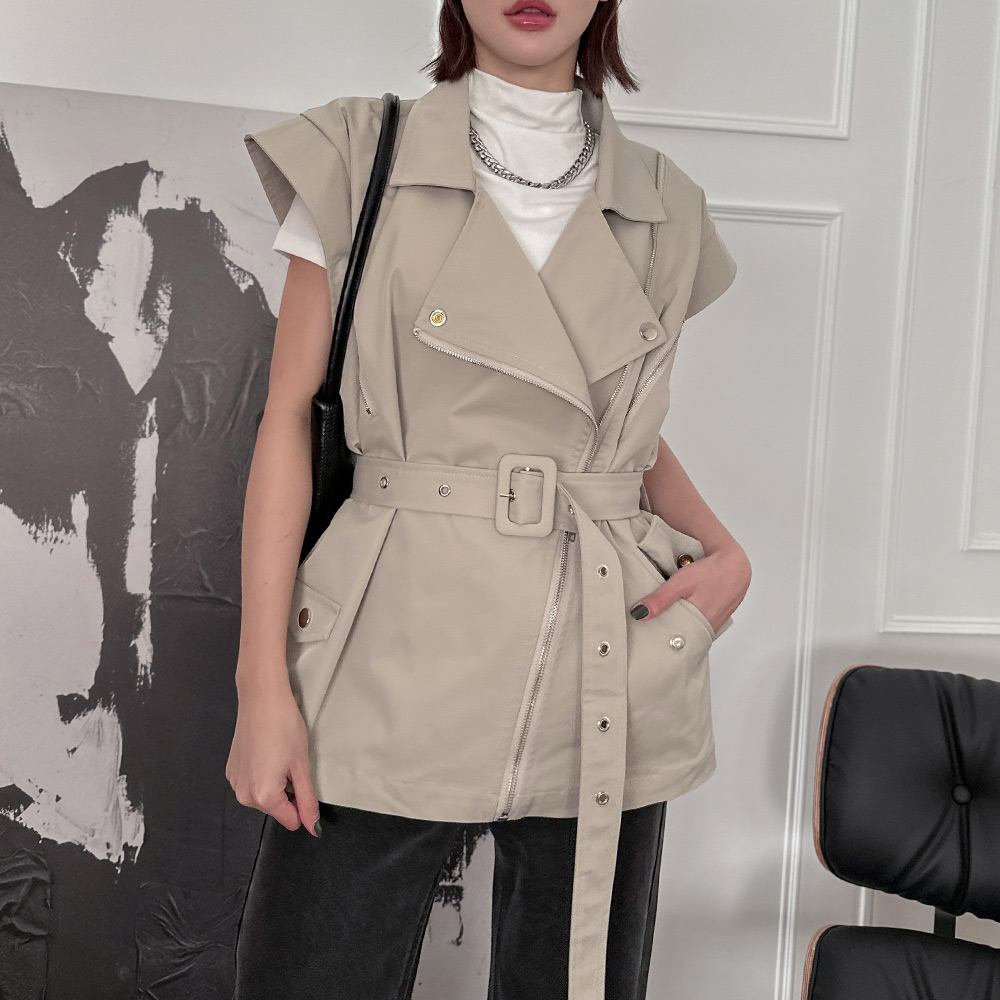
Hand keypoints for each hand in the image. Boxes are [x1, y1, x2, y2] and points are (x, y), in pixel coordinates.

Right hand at [226, 669, 321, 835]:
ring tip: (278, 754)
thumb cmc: (285, 727)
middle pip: (276, 809)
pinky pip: (252, 783)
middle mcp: (243, 795)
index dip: (302, 804)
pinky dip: (262, 774)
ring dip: (275, 783)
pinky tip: (266, 751)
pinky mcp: (230, 770)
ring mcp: (234, 783)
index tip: (303, 779)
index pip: (290, 820)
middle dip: (287, 792)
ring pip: (264, 796)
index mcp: (263, 796)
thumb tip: (313, 829)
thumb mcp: (302, 766)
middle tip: (290, 762)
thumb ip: (307, 801)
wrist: (261, 698)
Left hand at [630, 541, 750, 635]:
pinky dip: (689, 622)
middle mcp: (708, 628)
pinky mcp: (717, 618)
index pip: (674, 644)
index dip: (659, 643)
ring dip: (678, 629)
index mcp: (699, 624)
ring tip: (661, 625)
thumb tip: (638, 614)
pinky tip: (679, 616)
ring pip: (691, 632)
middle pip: (682, 639)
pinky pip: (699, 625)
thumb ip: (660, 599)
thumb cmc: (710, 572)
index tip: (645, 642)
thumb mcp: (681, 583)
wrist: (736, 564)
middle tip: (649, 634)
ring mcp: (714, 624)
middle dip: (667, 637)